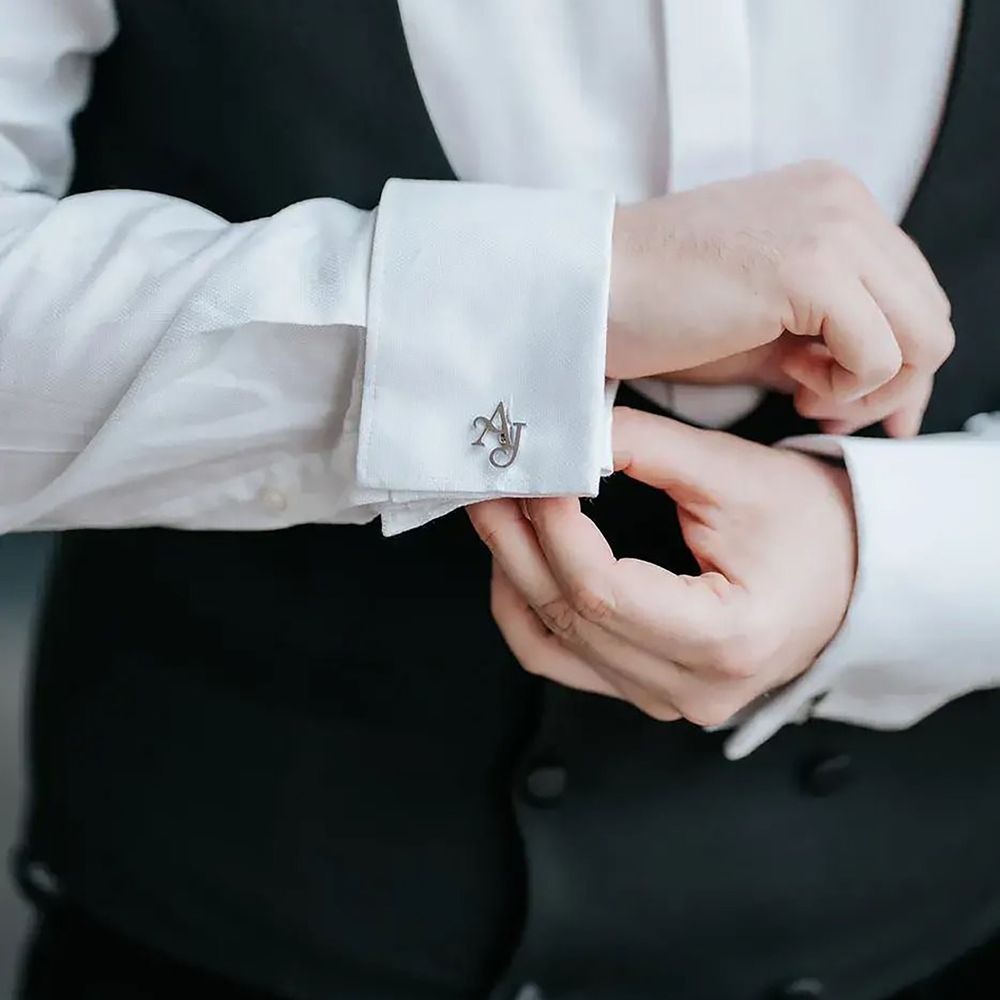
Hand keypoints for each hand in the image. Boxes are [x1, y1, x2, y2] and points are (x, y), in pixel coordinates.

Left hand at [467, 407, 856, 726]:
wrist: (854, 574)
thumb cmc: (814, 525)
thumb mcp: (736, 473)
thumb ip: (647, 448)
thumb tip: (568, 431)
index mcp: (725, 642)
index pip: (601, 590)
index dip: (553, 527)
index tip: (536, 471)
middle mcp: (691, 689)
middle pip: (567, 617)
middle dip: (516, 542)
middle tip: (490, 481)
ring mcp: (665, 699)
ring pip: (550, 645)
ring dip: (512, 574)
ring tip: (496, 512)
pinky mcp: (648, 689)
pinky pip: (562, 659)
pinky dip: (528, 609)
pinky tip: (516, 561)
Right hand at [608, 159, 953, 436]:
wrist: (586, 291)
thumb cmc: (659, 310)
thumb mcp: (762, 321)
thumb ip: (829, 340)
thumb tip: (900, 398)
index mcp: (833, 201)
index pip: (912, 291)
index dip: (892, 362)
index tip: (842, 402)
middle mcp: (845, 200)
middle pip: (929, 313)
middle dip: (891, 382)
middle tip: (819, 406)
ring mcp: (834, 227)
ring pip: (922, 335)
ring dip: (869, 388)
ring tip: (802, 394)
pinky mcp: (814, 267)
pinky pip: (880, 353)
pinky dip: (844, 387)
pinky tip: (788, 384)